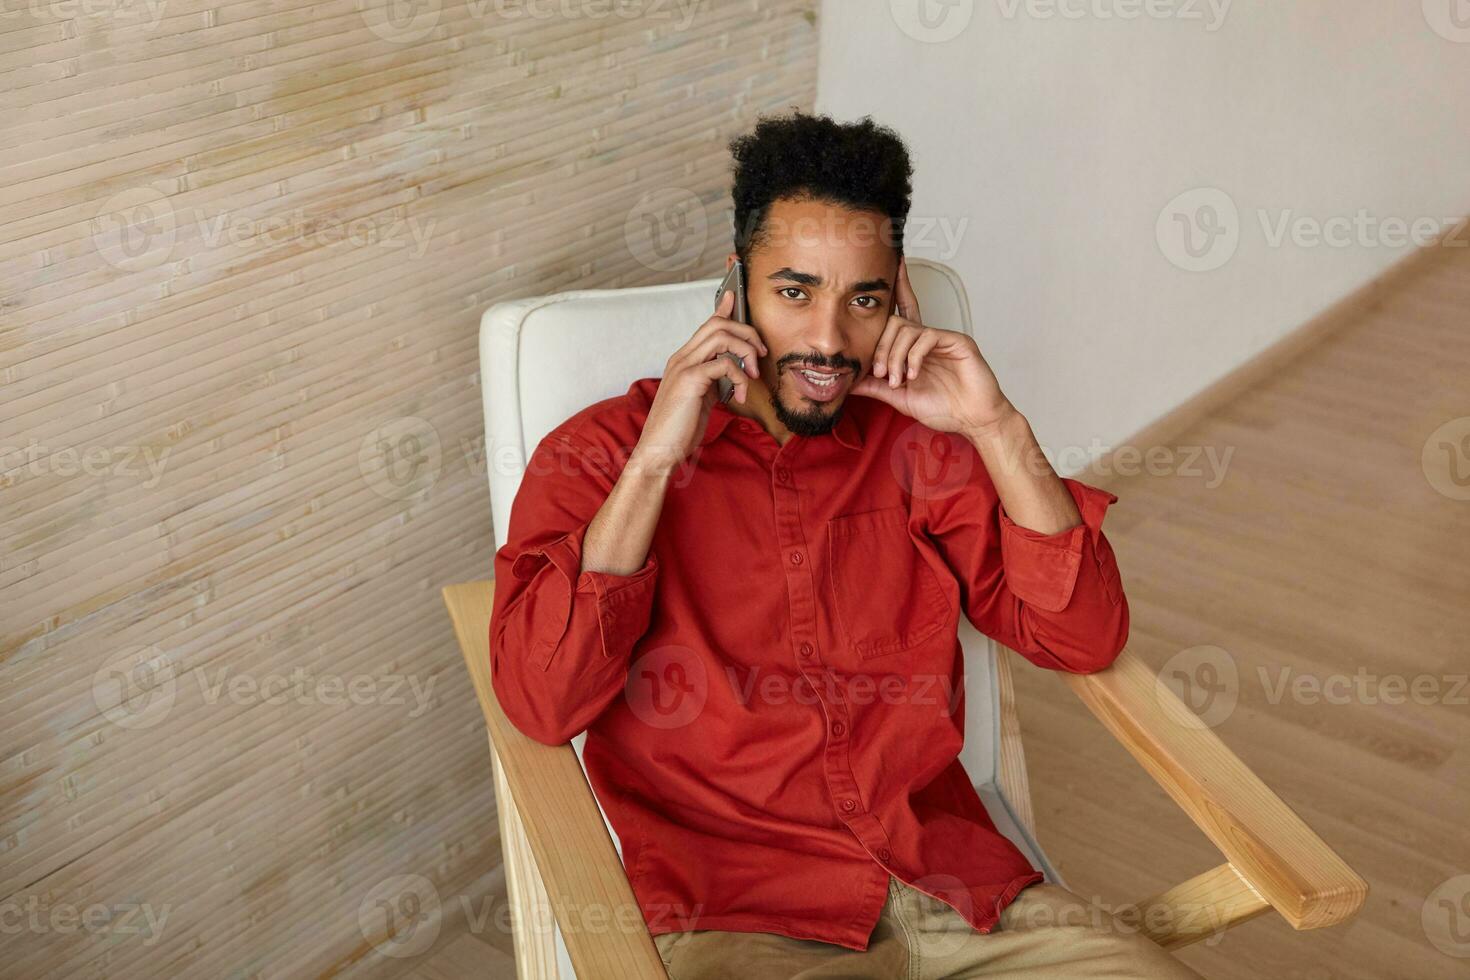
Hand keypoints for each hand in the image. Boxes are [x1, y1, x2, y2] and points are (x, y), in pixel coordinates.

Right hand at [633, 287, 766, 473]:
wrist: (659, 451)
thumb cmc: (678, 430)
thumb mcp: (700, 399)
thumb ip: (713, 381)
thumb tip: (732, 372)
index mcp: (683, 361)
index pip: (706, 325)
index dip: (722, 308)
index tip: (734, 296)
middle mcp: (682, 358)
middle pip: (718, 324)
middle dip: (747, 333)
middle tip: (760, 356)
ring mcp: (684, 367)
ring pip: (722, 336)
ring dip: (746, 351)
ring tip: (753, 375)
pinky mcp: (690, 380)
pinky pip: (724, 363)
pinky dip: (740, 376)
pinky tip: (739, 395)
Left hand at [848, 257, 1015, 434]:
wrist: (973, 420)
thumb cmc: (944, 409)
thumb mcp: (900, 398)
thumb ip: (876, 387)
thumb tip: (849, 382)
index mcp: (915, 348)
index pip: (902, 313)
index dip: (898, 287)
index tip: (893, 263)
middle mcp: (928, 338)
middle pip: (895, 322)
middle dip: (882, 348)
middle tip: (881, 373)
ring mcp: (943, 338)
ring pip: (907, 329)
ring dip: (896, 356)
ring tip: (898, 380)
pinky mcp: (958, 341)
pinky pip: (927, 336)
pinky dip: (914, 356)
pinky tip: (913, 374)